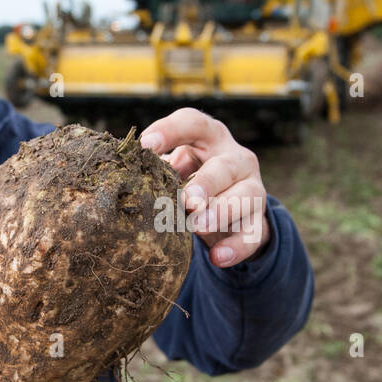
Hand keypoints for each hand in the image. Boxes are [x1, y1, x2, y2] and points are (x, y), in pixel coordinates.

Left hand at [140, 108, 270, 266]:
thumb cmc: (191, 178)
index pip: (193, 123)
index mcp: (209, 137)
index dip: (170, 131)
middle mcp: (236, 158)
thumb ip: (158, 169)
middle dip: (205, 183)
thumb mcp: (177, 169)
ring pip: (245, 196)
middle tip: (186, 200)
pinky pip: (253, 233)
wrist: (231, 208)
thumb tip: (122, 176)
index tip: (145, 146)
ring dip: (222, 211)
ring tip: (198, 227)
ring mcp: (252, 187)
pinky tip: (218, 258)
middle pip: (224, 165)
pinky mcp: (259, 219)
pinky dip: (236, 247)